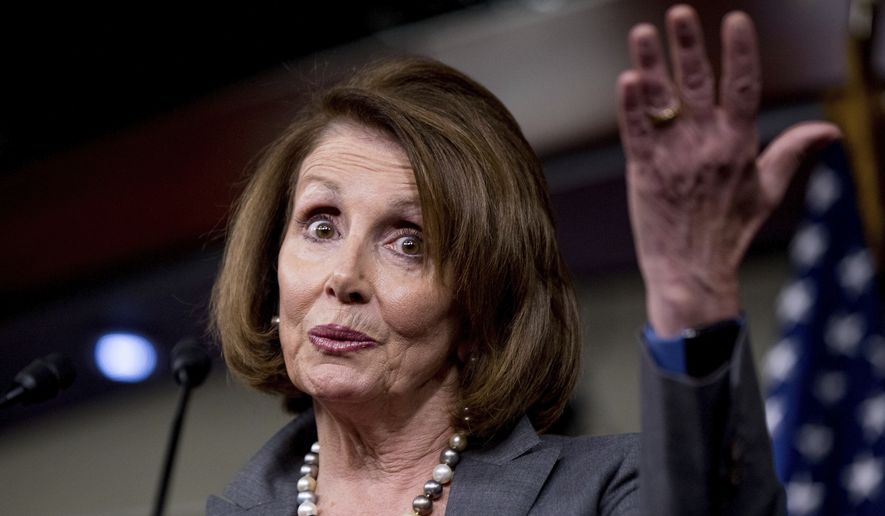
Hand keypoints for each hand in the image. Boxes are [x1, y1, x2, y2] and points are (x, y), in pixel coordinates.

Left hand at [616, 5, 839, 336]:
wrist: (691, 271)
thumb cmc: (729, 231)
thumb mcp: (767, 191)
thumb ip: (792, 153)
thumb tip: (830, 129)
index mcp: (738, 144)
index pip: (742, 88)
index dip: (739, 53)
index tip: (735, 20)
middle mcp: (706, 145)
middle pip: (697, 84)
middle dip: (687, 46)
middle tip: (678, 12)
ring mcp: (672, 157)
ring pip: (660, 102)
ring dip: (650, 65)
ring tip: (641, 34)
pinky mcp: (643, 172)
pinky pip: (636, 133)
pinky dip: (631, 107)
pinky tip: (626, 81)